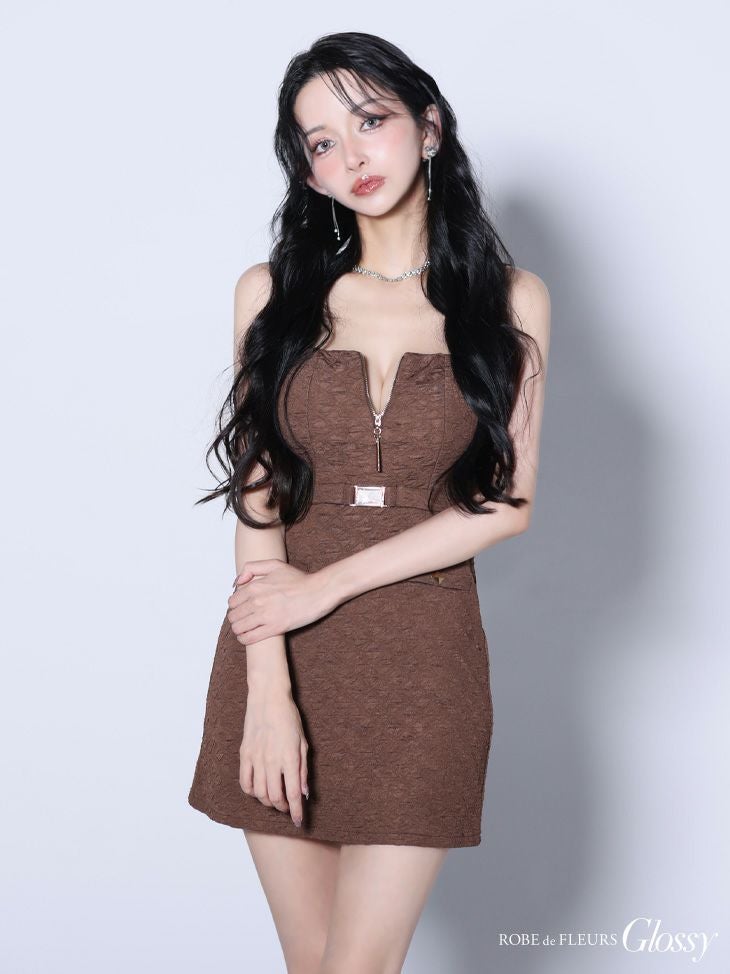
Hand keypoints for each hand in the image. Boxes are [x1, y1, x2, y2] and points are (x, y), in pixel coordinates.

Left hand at [227, 559, 336, 644]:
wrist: (318, 592)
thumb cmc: (299, 580)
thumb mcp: (275, 565)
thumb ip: (252, 567)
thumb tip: (238, 582)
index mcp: (255, 586)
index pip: (232, 601)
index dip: (235, 606)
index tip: (242, 608)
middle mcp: (257, 601)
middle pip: (233, 616)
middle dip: (236, 618)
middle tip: (244, 619)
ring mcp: (265, 615)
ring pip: (238, 628)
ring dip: (239, 629)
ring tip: (246, 628)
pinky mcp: (275, 628)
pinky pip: (250, 638)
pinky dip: (245, 639)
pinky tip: (248, 637)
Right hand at [240, 684, 308, 826]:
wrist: (268, 699)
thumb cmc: (289, 718)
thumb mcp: (303, 742)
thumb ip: (303, 769)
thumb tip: (304, 793)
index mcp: (289, 758)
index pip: (293, 793)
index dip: (296, 811)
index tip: (298, 821)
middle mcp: (271, 761)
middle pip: (274, 797)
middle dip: (282, 807)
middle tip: (288, 807)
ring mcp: (256, 758)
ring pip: (259, 793)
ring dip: (268, 801)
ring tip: (275, 799)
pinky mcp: (244, 754)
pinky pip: (244, 782)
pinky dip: (251, 792)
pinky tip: (258, 790)